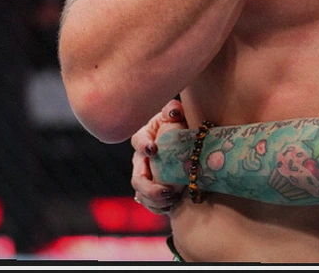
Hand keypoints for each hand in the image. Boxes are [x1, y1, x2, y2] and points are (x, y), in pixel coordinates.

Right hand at [130, 99, 187, 213]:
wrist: (181, 142)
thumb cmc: (175, 125)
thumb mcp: (174, 115)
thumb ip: (173, 110)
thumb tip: (174, 111)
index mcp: (144, 138)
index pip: (138, 141)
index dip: (143, 145)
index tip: (153, 149)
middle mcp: (140, 160)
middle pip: (137, 178)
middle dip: (149, 187)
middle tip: (168, 190)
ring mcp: (144, 176)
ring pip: (141, 193)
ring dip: (154, 199)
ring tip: (171, 200)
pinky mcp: (150, 189)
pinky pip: (148, 202)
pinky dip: (157, 207)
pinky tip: (169, 207)